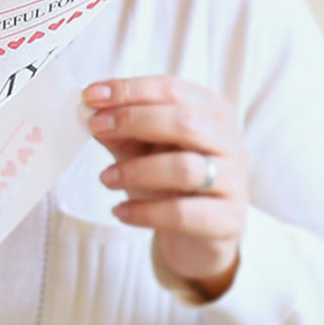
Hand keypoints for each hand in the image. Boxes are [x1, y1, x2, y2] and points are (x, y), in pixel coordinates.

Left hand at [83, 76, 248, 300]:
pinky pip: (182, 213)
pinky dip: (145, 211)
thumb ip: (121, 131)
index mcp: (214, 111)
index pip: (172, 89)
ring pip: (184, 168)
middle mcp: (231, 141)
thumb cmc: (169, 181)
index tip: (90, 96)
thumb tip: (88, 112)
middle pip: (184, 122)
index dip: (129, 90)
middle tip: (95, 127)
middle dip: (132, 121)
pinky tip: (120, 211)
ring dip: (135, 170)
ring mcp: (235, 181)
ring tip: (105, 178)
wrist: (197, 235)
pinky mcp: (228, 221)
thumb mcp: (142, 149)